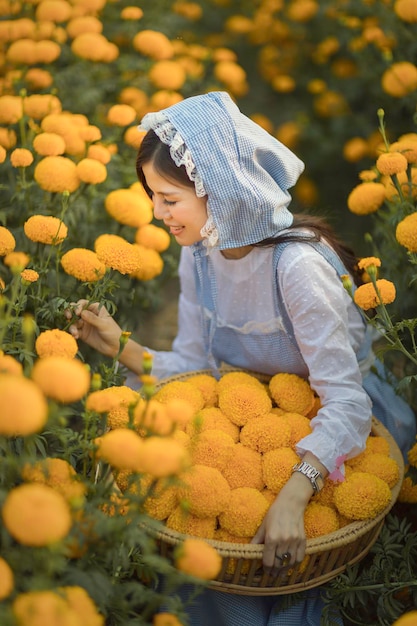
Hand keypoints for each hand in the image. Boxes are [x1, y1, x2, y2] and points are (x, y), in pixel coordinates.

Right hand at [66, 300, 122, 357]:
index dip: (78, 306)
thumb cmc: (113, 332)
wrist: (115, 347)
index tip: (78, 313)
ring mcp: (85, 324)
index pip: (83, 303)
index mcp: (95, 308)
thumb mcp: (104, 324)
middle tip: (68, 317)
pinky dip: (73, 333)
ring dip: (72, 326)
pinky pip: (74, 331)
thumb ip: (93, 319)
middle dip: (69, 312)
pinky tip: (76, 336)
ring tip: (75, 332)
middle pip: (75, 310)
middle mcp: (88, 314)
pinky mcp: (82, 333)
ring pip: (73, 321)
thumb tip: (82, 313)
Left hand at [252, 453, 327, 570]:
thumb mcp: (263, 525)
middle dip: (274, 572)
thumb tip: (250, 550)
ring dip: (284, 570)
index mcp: (271, 538)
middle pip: (279, 564)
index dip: (266, 569)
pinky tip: (290, 565)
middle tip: (271, 575)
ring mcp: (294, 541)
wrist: (291, 503)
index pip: (268, 561)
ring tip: (280, 573)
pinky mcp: (303, 540)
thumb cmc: (274, 512)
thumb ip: (257, 539)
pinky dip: (294, 564)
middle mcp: (283, 541)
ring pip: (289, 563)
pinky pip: (299, 558)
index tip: (264, 571)